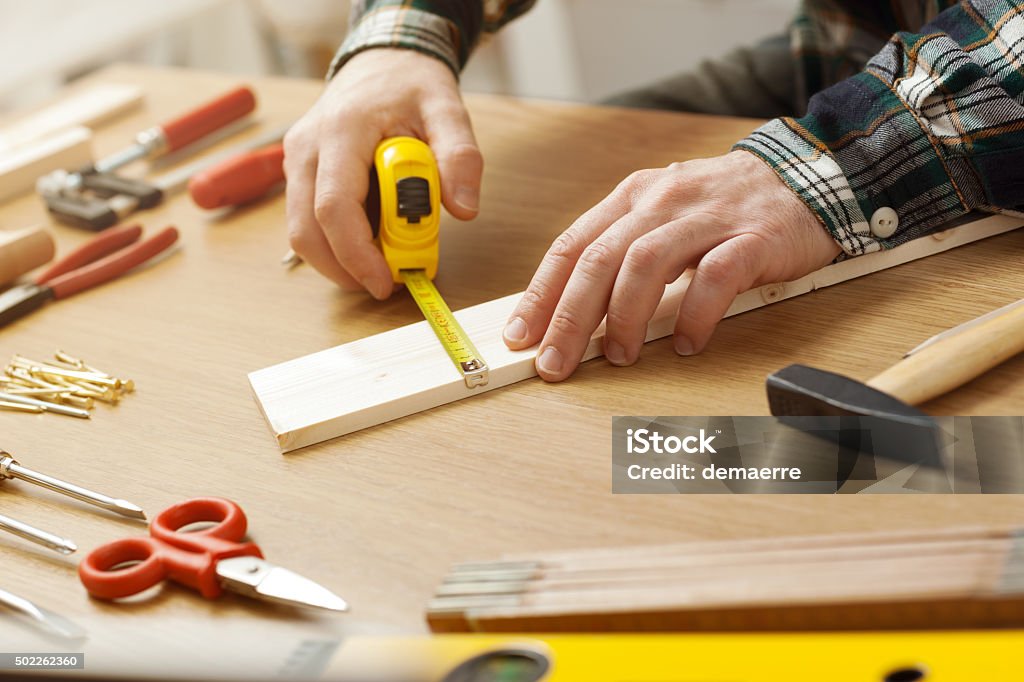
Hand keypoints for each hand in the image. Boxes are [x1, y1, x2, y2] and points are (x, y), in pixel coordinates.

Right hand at [283, 49, 482, 298]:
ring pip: (302, 233)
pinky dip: (337, 244)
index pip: (335, 206)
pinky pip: (308, 222)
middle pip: (307, 230)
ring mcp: (296, 161)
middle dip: (345, 269)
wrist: (382, 61)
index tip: (385, 282)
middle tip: (387, 284)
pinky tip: (371, 243)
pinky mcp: (298, 174)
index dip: (356, 254)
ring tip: (384, 265)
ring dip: (340, 261)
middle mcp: (306, 147)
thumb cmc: (411, 84)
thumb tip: (464, 209)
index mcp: (341, 131)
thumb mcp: (447, 109)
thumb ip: (460, 156)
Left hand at [502, 150, 841, 380]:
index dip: (541, 293)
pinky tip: (686, 344)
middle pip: (600, 259)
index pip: (572, 246)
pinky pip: (716, 276)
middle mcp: (662, 201)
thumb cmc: (725, 207)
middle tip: (555, 362)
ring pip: (647, 263)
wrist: (807, 175)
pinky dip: (696, 314)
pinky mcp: (754, 237)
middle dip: (569, 317)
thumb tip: (573, 310)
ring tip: (618, 356)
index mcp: (633, 197)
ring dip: (624, 317)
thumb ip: (622, 252)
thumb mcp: (662, 216)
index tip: (519, 335)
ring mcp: (708, 217)